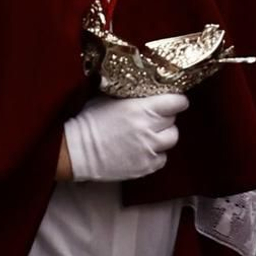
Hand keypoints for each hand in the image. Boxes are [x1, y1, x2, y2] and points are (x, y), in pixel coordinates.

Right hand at [62, 90, 187, 184]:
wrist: (77, 151)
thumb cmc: (90, 121)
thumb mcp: (110, 98)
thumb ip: (133, 94)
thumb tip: (146, 88)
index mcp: (141, 108)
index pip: (176, 102)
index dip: (177, 100)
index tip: (174, 100)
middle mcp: (149, 129)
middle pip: (173, 120)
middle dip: (166, 116)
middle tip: (154, 116)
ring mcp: (149, 150)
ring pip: (172, 139)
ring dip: (164, 135)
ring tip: (150, 133)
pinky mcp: (145, 167)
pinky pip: (162, 158)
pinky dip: (156, 153)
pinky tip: (143, 149)